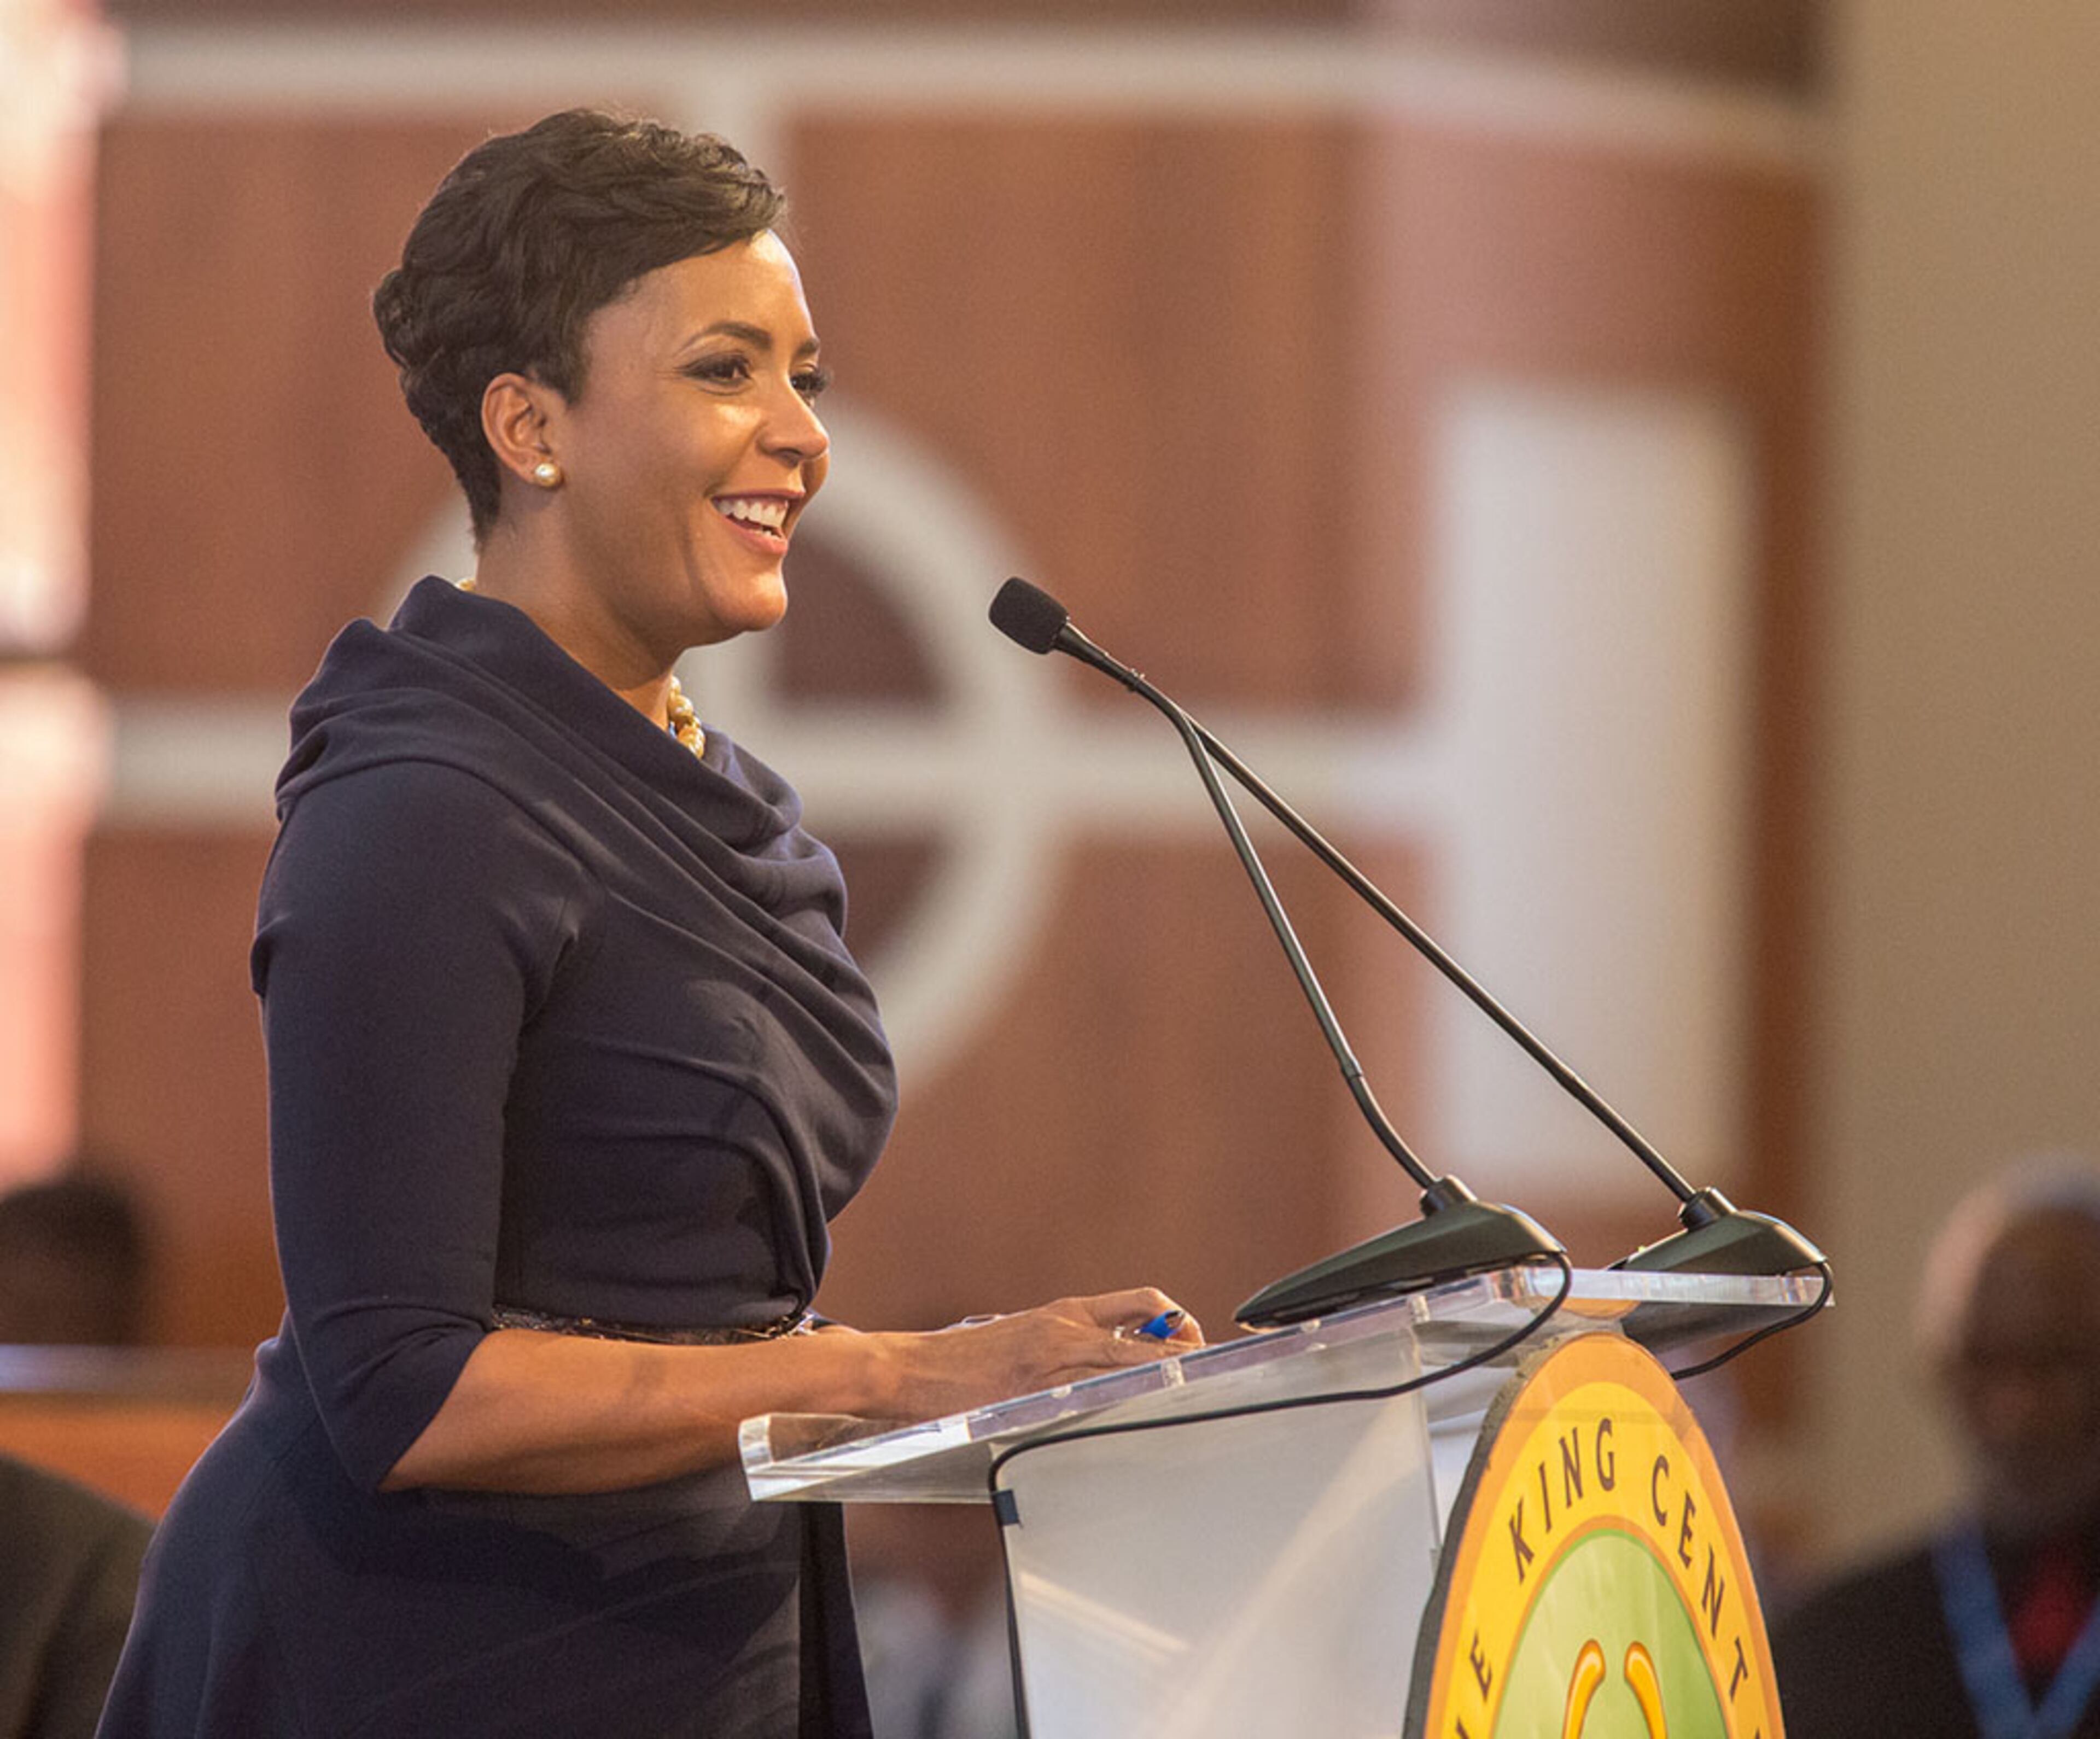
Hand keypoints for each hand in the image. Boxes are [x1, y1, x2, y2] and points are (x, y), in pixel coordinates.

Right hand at [871, 1288, 1204, 1423]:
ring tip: (1196, 1385)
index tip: (1199, 1337)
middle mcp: (1066, 1327)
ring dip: (1167, 1371)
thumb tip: (1109, 1365)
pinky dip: (1126, 1395)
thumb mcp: (1023, 1339)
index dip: (1177, 1317)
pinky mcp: (1036, 1387)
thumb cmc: (964, 1362)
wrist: (911, 1368)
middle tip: (1214, 1365)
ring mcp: (1053, 1357)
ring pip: (1128, 1360)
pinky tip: (1146, 1407)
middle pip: (1147, 1329)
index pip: (1140, 1303)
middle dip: (1187, 1347)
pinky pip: (1094, 1390)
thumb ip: (1065, 1347)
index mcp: (1065, 1313)